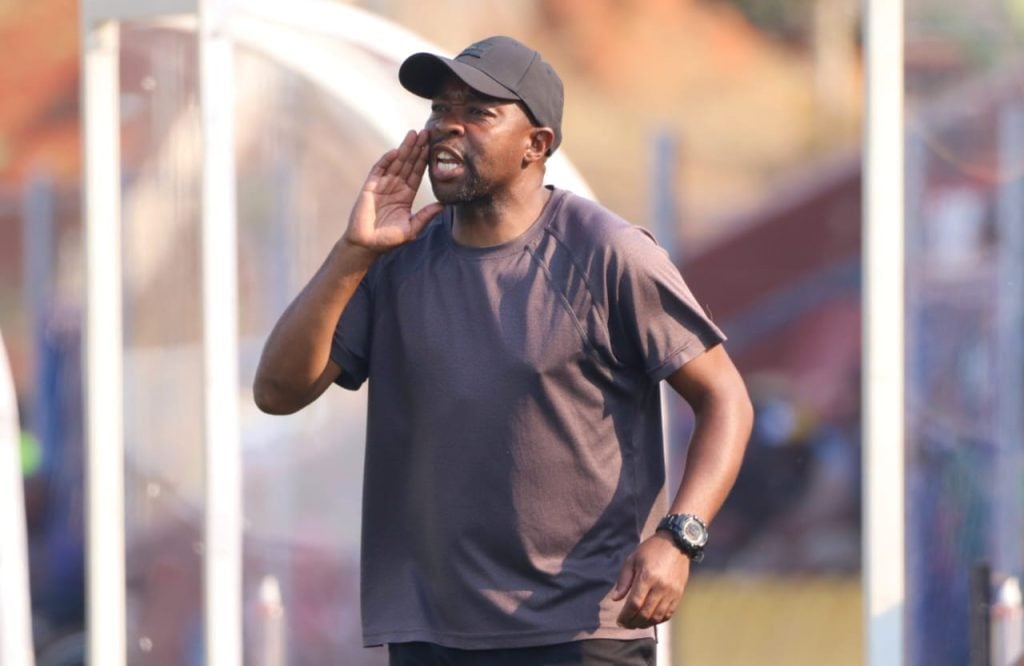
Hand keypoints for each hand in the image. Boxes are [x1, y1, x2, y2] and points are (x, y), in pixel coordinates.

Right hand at [343, 129, 443, 254]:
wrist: (366, 245)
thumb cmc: (388, 240)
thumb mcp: (412, 228)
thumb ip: (426, 216)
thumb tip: (443, 205)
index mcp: (406, 195)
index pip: (417, 173)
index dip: (424, 159)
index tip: (433, 145)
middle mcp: (395, 187)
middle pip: (408, 163)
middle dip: (417, 148)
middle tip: (427, 132)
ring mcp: (382, 186)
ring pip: (396, 163)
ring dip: (405, 149)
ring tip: (414, 134)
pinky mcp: (370, 187)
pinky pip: (379, 170)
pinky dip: (386, 161)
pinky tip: (395, 151)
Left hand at [612, 532, 690, 628]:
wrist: (677, 543)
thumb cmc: (651, 550)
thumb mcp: (632, 559)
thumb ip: (624, 580)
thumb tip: (615, 599)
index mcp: (647, 576)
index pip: (634, 603)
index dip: (625, 616)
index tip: (619, 620)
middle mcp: (661, 586)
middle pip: (645, 613)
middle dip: (633, 622)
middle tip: (625, 624)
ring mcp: (672, 592)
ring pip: (657, 617)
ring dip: (645, 624)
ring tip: (636, 624)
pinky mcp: (679, 594)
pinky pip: (668, 614)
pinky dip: (658, 620)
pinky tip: (649, 619)